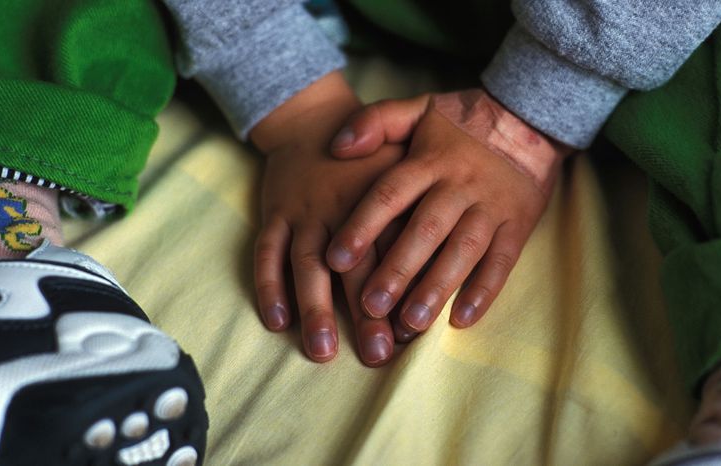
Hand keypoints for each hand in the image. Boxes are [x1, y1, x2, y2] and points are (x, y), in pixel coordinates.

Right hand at [251, 72, 403, 365]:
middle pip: (354, 266)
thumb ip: (428, 204)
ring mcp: (306, 211)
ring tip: (322, 350)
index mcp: (383, 197)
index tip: (412, 331)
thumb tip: (453, 255)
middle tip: (376, 354)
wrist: (314, 119)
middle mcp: (343, 206)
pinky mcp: (276, 213)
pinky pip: (267, 251)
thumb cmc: (372, 154)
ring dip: (314, 307)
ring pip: (308, 263)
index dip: (404, 291)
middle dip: (364, 313)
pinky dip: (268, 285)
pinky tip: (277, 321)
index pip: (396, 250)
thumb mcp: (408, 162)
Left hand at [325, 89, 572, 331]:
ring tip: (411, 322)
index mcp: (429, 160)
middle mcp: (459, 185)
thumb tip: (337, 146)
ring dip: (438, 287)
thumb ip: (375, 122)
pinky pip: (502, 261)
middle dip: (398, 270)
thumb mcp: (417, 109)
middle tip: (371, 306)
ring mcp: (491, 207)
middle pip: (426, 230)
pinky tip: (462, 320)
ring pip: (463, 251)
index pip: (390, 194)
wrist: (529, 116)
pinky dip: (485, 291)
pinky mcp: (517, 225)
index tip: (336, 258)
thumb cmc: (462, 120)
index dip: (362, 226)